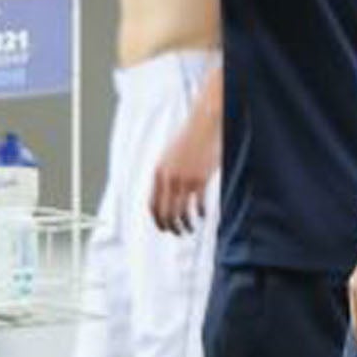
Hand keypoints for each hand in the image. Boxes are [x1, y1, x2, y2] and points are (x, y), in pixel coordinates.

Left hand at [148, 114, 217, 233]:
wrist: (204, 124)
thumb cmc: (190, 138)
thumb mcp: (171, 156)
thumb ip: (167, 173)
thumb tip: (168, 190)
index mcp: (158, 173)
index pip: (153, 205)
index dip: (158, 220)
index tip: (164, 227)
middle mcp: (169, 179)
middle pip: (166, 212)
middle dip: (170, 226)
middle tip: (178, 233)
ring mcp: (185, 180)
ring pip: (181, 212)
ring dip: (185, 224)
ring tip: (190, 229)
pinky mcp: (201, 179)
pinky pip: (198, 204)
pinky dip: (200, 213)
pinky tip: (204, 215)